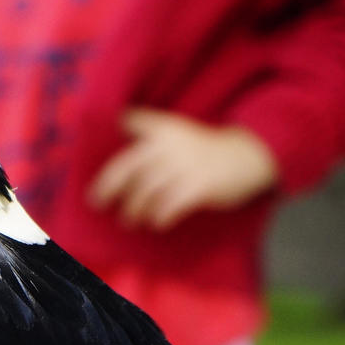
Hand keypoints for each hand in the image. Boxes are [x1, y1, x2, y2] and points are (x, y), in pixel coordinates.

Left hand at [87, 109, 279, 230]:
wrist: (247, 155)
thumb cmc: (204, 149)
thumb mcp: (178, 131)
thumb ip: (150, 134)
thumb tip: (118, 146)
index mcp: (163, 127)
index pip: (130, 121)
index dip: (112, 129)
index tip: (101, 149)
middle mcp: (170, 144)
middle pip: (129, 165)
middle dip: (109, 186)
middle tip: (98, 202)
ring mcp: (185, 165)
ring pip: (147, 190)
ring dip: (134, 208)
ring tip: (129, 219)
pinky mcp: (200, 186)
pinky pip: (171, 205)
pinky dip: (160, 216)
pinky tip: (157, 223)